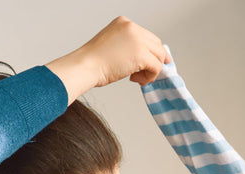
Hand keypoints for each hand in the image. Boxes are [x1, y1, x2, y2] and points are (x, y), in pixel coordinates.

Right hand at [46, 16, 169, 103]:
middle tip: (146, 73)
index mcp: (124, 23)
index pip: (147, 36)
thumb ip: (130, 46)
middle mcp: (132, 27)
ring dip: (151, 70)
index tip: (152, 63)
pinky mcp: (141, 54)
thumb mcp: (114, 44)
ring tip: (137, 78)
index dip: (152, 52)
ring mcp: (137, 39)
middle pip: (156, 45)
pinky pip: (156, 67)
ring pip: (159, 56)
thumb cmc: (94, 60)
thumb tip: (148, 57)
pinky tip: (137, 80)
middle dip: (155, 61)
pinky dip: (150, 76)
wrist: (85, 66)